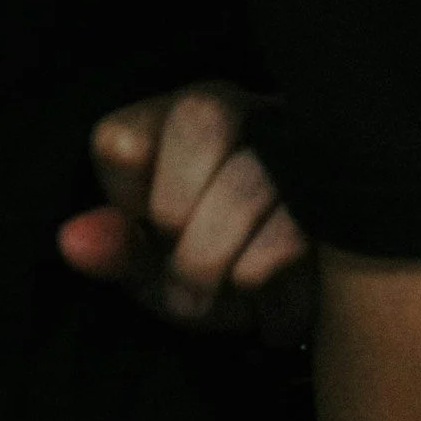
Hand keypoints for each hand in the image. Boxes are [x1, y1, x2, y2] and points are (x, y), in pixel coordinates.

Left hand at [56, 84, 314, 344]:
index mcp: (177, 121)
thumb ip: (118, 251)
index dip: (130, 204)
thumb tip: (73, 240)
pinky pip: (296, 234)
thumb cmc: (220, 272)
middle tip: (185, 279)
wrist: (305, 310)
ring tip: (230, 297)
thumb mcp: (158, 270)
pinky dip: (271, 288)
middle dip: (181, 219)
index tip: (152, 239)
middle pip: (201, 119)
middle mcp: (245, 111)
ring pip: (249, 182)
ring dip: (220, 265)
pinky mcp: (347, 191)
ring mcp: (305, 141)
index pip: (126, 138)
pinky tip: (277, 303)